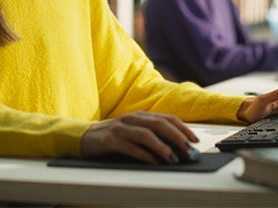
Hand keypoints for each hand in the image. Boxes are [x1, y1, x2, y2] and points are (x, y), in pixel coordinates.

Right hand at [81, 110, 198, 163]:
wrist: (82, 136)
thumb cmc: (112, 136)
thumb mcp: (133, 131)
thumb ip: (150, 135)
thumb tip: (175, 147)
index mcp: (140, 115)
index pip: (166, 118)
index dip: (182, 128)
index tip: (195, 140)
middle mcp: (132, 119)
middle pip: (159, 124)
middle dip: (177, 136)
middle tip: (188, 149)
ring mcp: (120, 128)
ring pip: (146, 134)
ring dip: (162, 147)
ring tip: (173, 158)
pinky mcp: (110, 140)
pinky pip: (129, 147)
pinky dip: (143, 155)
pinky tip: (152, 162)